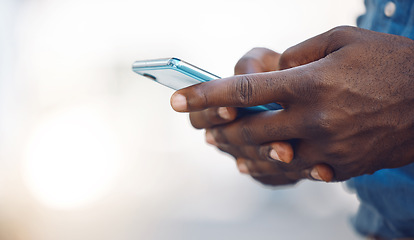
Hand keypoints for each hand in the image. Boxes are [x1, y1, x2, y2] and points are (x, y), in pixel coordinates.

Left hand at [171, 26, 413, 181]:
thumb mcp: (342, 41)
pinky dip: (272, 165)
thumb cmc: (390, 63)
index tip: (176, 100)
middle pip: (248, 130)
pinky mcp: (340, 167)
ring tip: (221, 145)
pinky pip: (296, 170)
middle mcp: (314, 119)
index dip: (204, 95)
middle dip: (218, 128)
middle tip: (201, 126)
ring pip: (267, 156)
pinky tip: (258, 161)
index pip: (244, 92)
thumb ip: (298, 55)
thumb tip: (270, 71)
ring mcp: (328, 148)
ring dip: (239, 150)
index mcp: (311, 83)